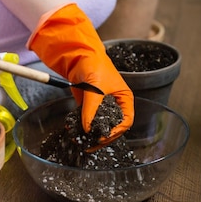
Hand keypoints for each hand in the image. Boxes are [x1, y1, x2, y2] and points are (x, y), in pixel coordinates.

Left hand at [28, 3, 133, 144]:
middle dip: (102, 137)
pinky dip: (81, 128)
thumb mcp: (95, 88)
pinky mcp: (88, 107)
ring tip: (82, 143)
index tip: (104, 137)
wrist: (78, 56)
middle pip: (112, 127)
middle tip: (91, 145)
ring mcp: (101, 107)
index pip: (126, 121)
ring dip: (91, 135)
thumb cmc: (95, 66)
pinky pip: (87, 121)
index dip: (116, 131)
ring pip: (99, 127)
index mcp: (124, 99)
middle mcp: (115, 105)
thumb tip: (87, 128)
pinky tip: (74, 133)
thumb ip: (91, 109)